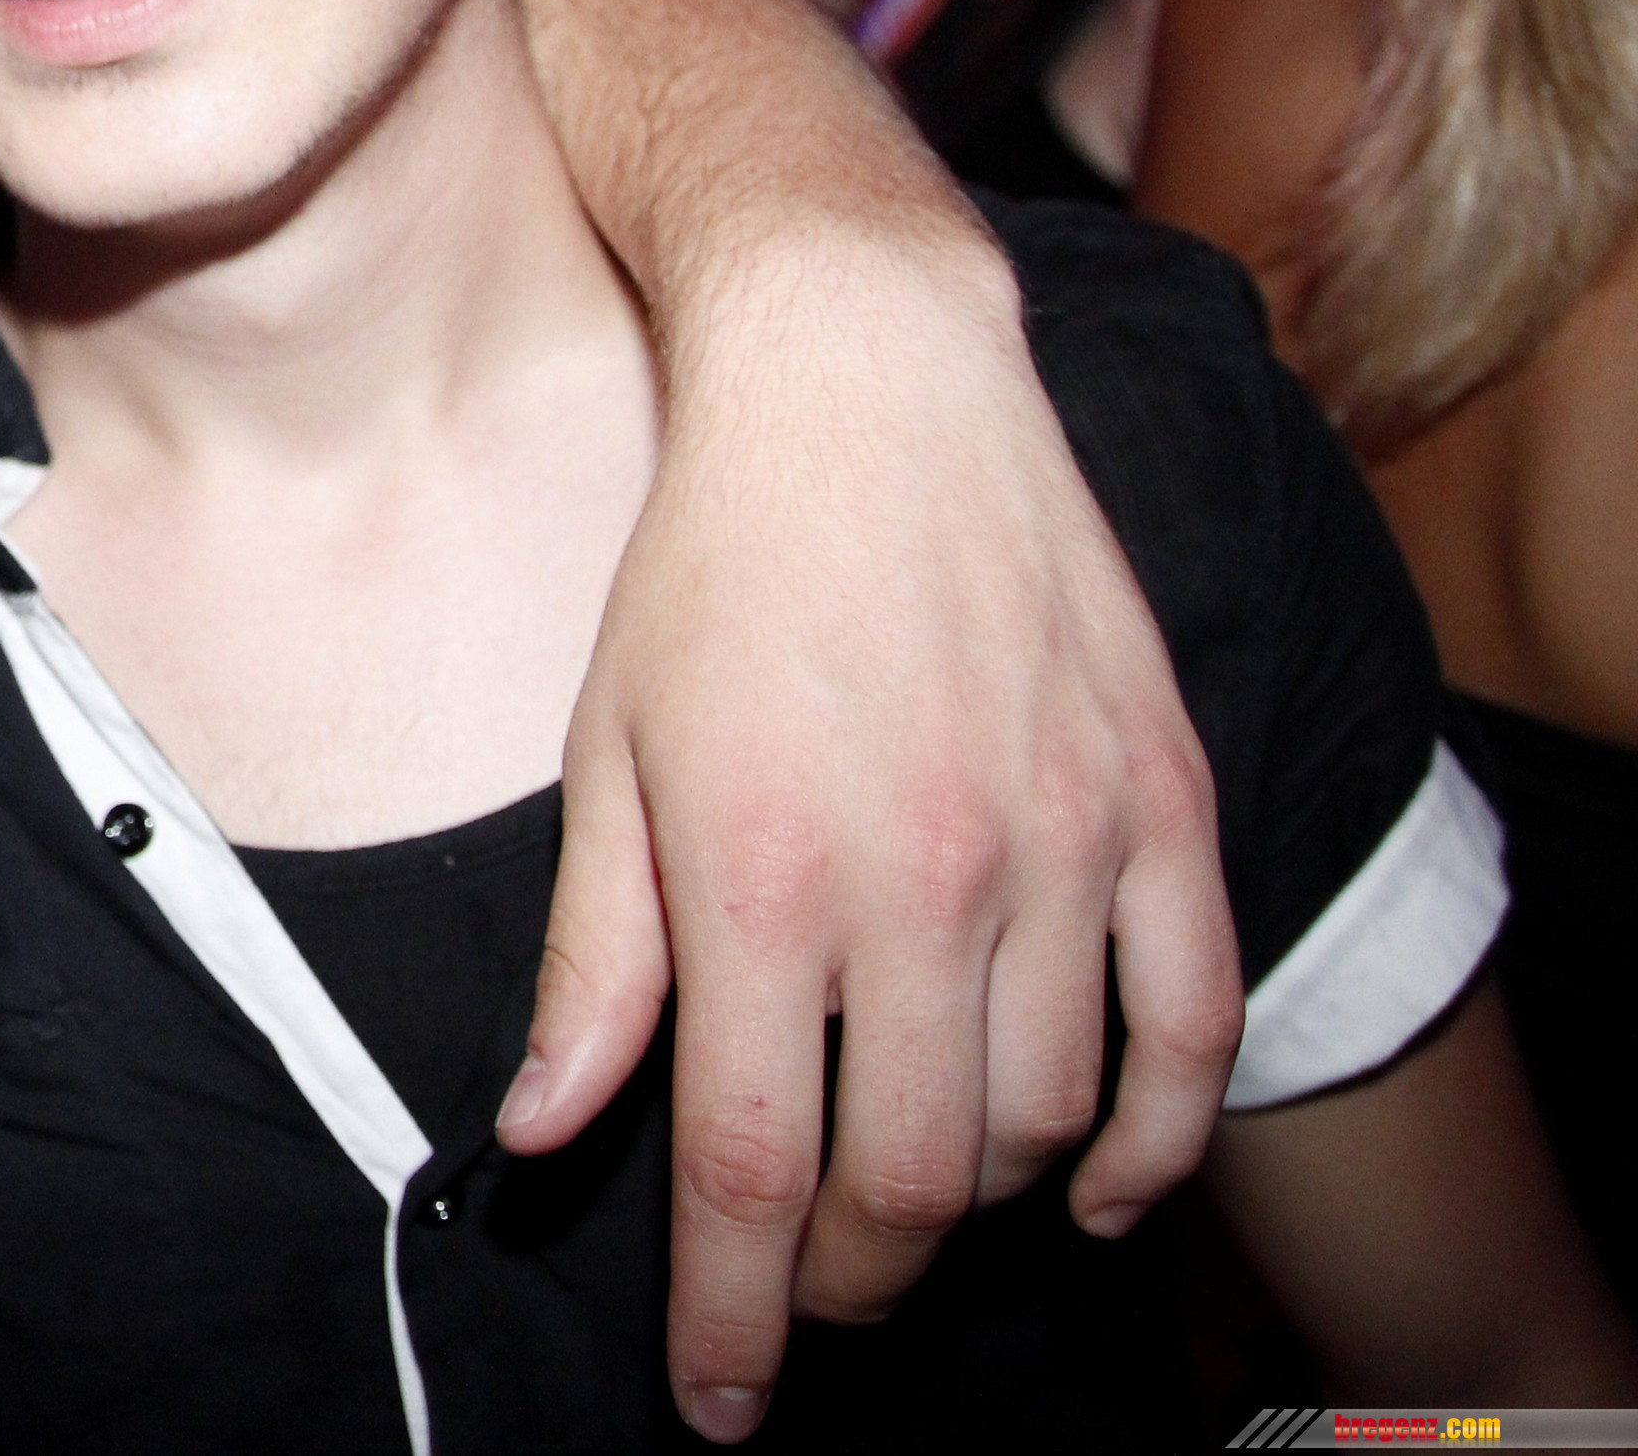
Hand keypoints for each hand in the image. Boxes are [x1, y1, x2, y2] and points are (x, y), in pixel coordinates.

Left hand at [503, 223, 1243, 1441]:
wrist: (867, 381)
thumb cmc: (714, 564)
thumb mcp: (607, 756)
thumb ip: (589, 962)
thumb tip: (543, 1132)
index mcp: (760, 876)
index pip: (745, 1170)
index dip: (734, 1319)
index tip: (720, 1400)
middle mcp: (922, 877)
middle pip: (908, 1183)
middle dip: (851, 1282)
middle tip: (809, 1297)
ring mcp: (1063, 844)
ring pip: (1048, 1129)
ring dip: (980, 1209)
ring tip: (911, 1205)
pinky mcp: (1163, 804)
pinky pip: (1192, 1032)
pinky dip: (1157, 1144)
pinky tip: (1100, 1187)